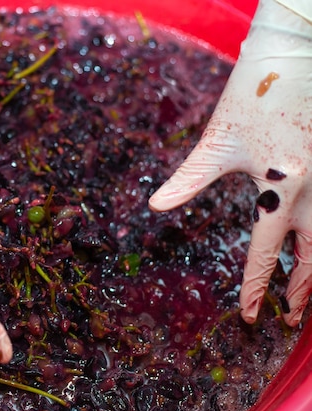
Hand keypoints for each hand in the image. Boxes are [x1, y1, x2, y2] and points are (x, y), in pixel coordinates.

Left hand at [149, 0, 311, 325]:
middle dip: (301, 290)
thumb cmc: (250, 96)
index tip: (249, 316)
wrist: (294, 53)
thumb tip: (155, 207)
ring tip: (306, 296)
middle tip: (289, 317)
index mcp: (281, 185)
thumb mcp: (217, 141)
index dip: (255, 287)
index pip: (266, 251)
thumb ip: (189, 179)